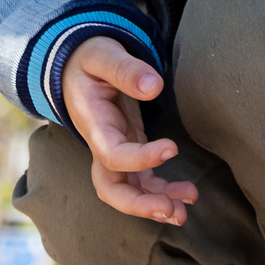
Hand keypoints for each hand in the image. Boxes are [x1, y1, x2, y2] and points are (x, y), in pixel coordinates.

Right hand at [60, 36, 197, 224]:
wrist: (78, 64)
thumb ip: (125, 69)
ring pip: (129, 190)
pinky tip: (187, 195)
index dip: (140, 159)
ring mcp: (115, 151)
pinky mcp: (129, 149)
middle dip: (139, 204)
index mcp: (94, 125)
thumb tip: (154, 87)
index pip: (113, 155)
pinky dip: (163, 192)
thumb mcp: (103, 54)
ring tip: (186, 208)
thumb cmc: (89, 58)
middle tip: (170, 210)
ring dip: (156, 203)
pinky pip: (143, 181)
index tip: (172, 148)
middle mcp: (102, 145)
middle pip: (111, 189)